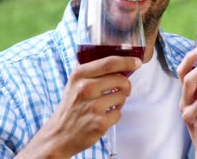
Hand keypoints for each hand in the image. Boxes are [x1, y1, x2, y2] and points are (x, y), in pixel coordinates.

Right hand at [16, 56, 141, 158]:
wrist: (59, 134)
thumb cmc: (72, 106)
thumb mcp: (75, 83)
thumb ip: (94, 71)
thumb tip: (121, 62)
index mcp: (79, 75)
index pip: (110, 62)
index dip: (127, 61)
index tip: (137, 63)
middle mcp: (85, 88)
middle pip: (121, 79)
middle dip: (126, 85)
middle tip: (122, 90)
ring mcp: (93, 106)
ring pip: (122, 96)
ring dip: (119, 101)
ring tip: (106, 105)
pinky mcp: (100, 122)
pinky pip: (119, 113)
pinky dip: (114, 115)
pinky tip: (103, 116)